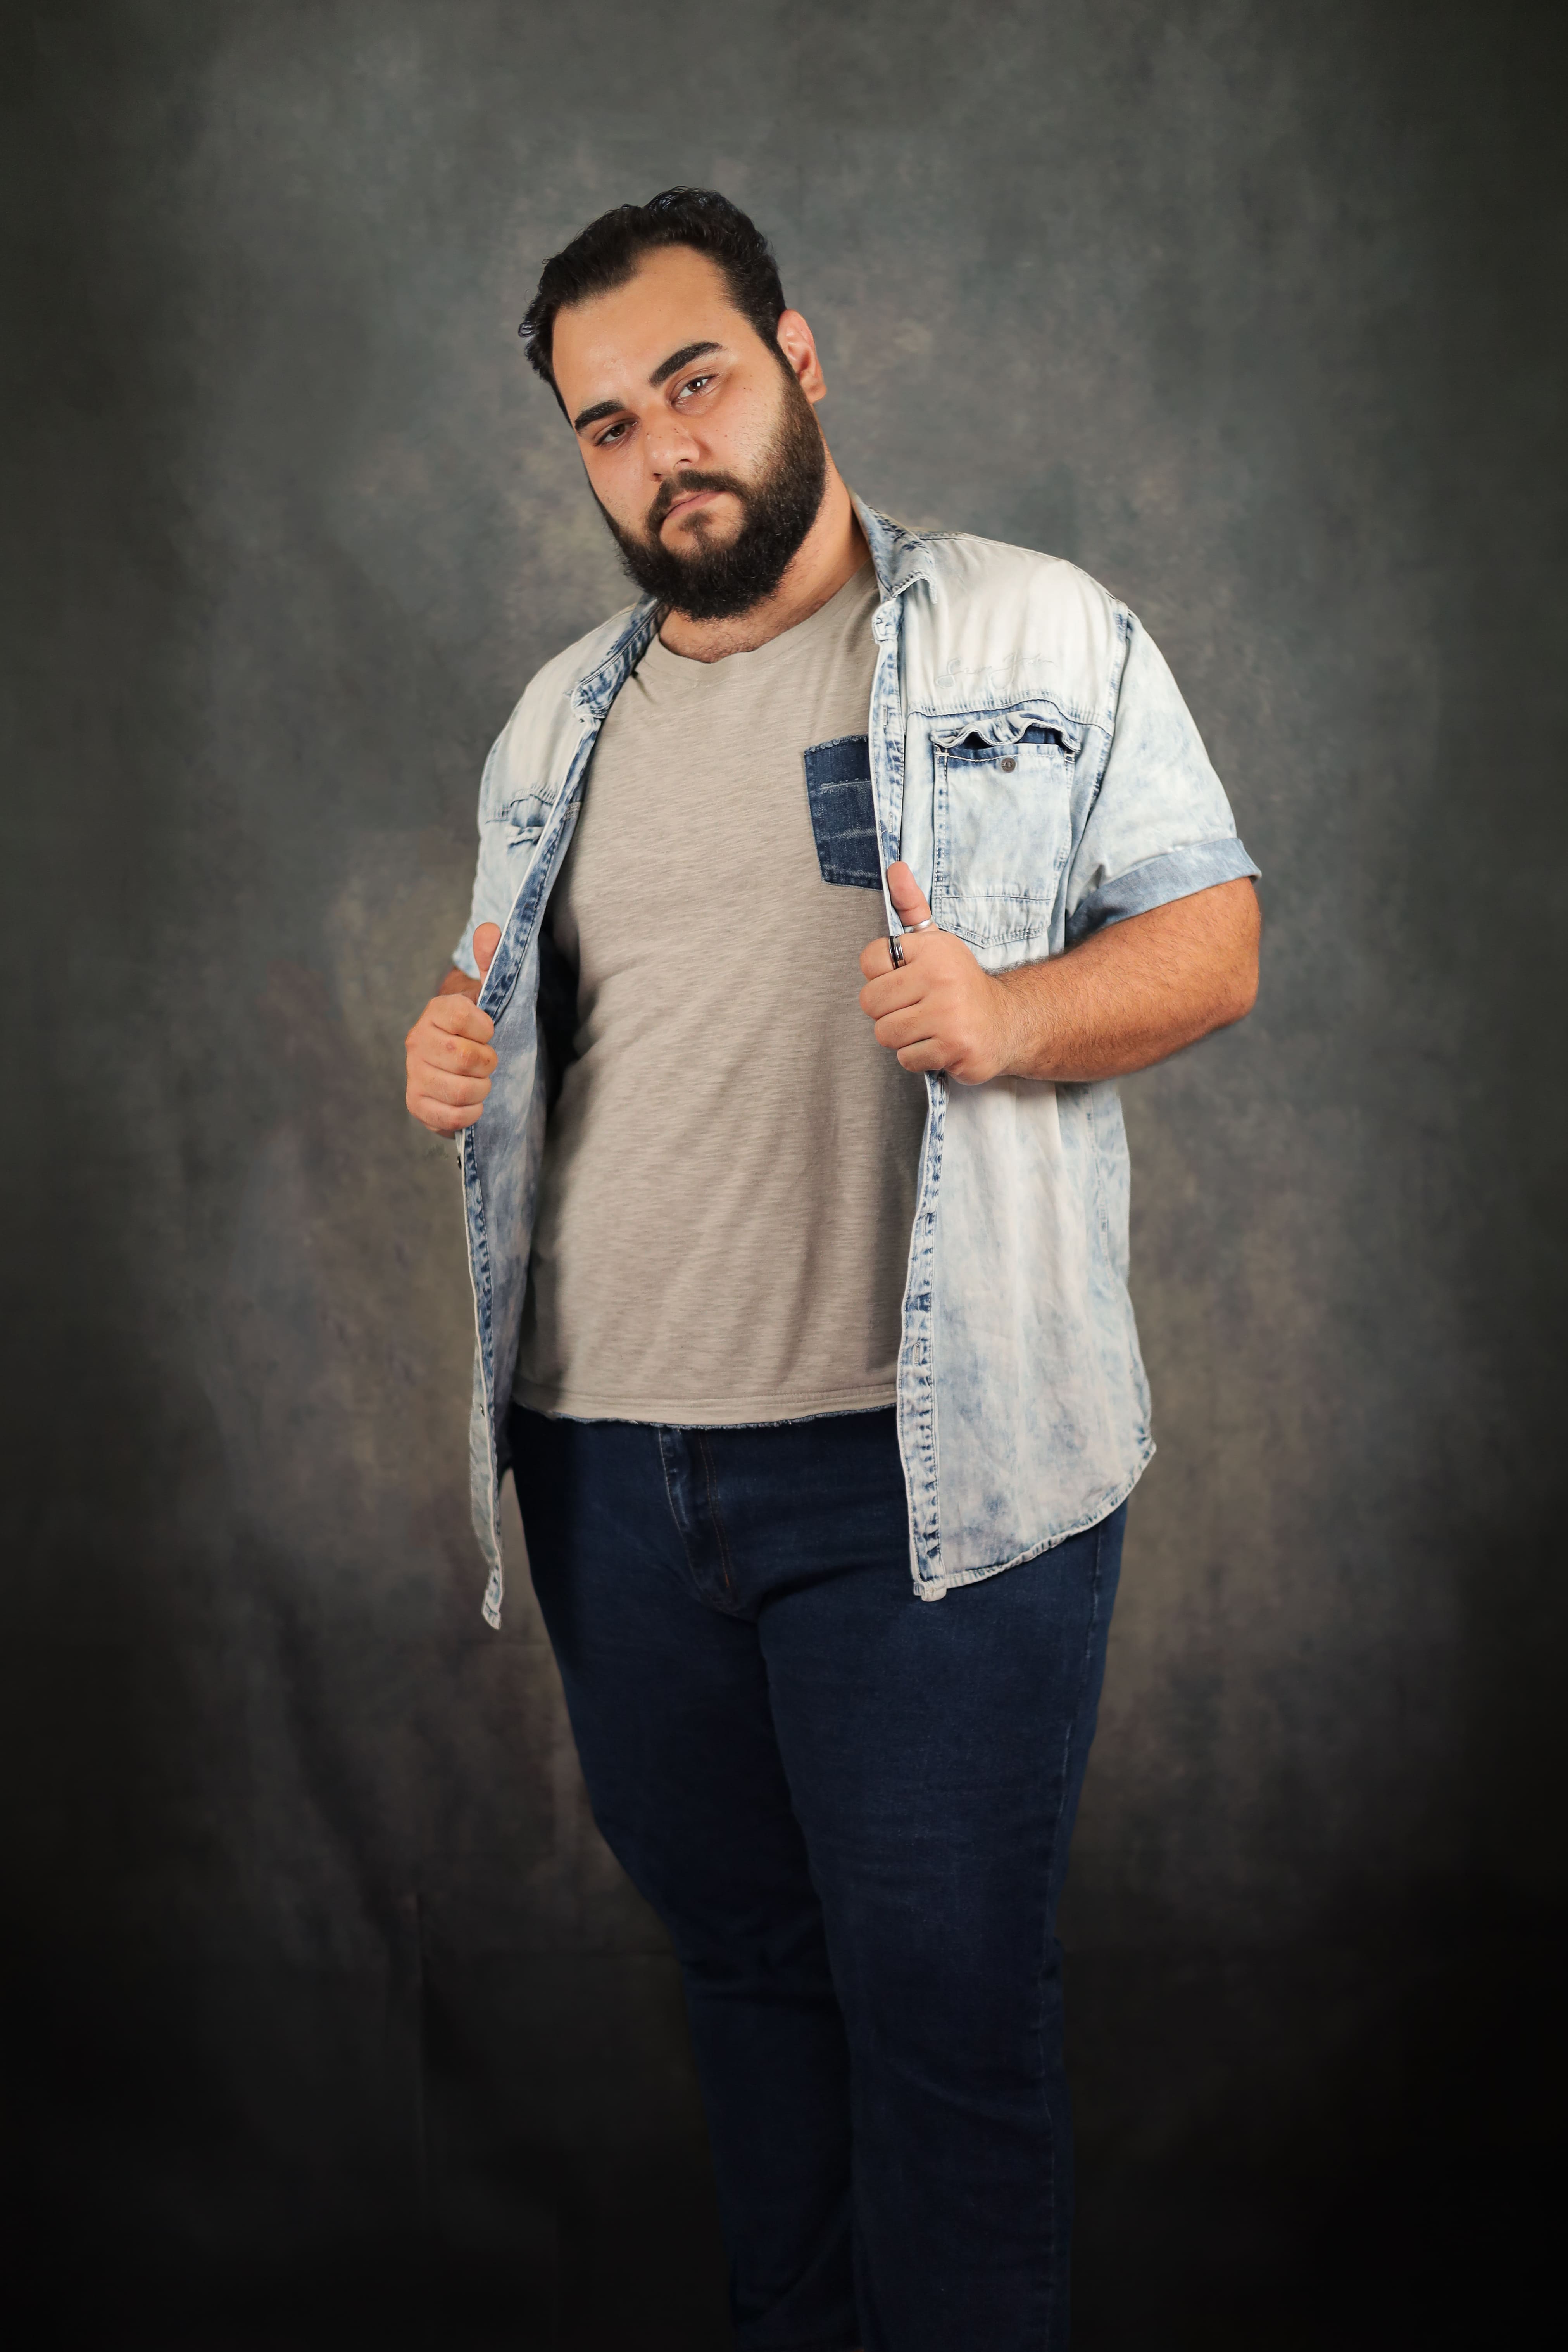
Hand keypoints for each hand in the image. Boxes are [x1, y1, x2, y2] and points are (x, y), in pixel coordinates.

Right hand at [405, 922, 500, 1134]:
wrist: (467, 1069)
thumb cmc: (482, 1032)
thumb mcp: (492, 996)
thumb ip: (493, 962)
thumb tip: (489, 930)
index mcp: (435, 1011)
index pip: (461, 1014)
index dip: (485, 1027)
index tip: (490, 1030)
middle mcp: (418, 1041)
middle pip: (464, 1057)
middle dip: (488, 1062)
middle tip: (489, 1061)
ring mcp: (414, 1074)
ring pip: (459, 1088)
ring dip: (481, 1089)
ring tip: (481, 1082)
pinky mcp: (417, 1104)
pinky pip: (450, 1117)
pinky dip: (470, 1113)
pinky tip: (472, 1104)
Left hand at [858, 866, 1015, 1083]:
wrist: (1008, 1023)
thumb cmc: (960, 984)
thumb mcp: (938, 942)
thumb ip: (912, 906)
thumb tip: (894, 867)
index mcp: (932, 947)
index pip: (870, 960)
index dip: (882, 976)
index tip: (906, 979)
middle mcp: (941, 977)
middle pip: (870, 1002)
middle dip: (888, 1011)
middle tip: (915, 1009)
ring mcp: (948, 1014)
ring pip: (885, 1033)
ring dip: (902, 1037)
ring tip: (927, 1027)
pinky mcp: (954, 1046)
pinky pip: (906, 1058)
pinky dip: (918, 1057)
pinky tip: (939, 1044)